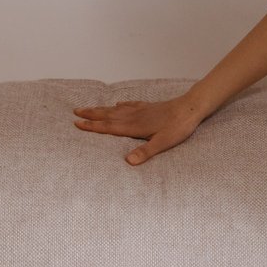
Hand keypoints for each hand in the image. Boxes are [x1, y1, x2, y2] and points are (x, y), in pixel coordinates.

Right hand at [72, 96, 206, 165]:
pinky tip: (117, 105)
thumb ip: (145, 152)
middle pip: (108, 116)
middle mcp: (134, 116)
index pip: (108, 127)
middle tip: (75, 112)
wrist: (191, 108)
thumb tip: (128, 162)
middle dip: (91, 115)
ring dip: (101, 110)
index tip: (77, 124)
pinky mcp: (148, 107)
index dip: (92, 126)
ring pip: (115, 110)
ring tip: (89, 108)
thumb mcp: (163, 143)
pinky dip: (120, 105)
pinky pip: (129, 105)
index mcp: (134, 126)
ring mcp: (141, 110)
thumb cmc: (178, 127)